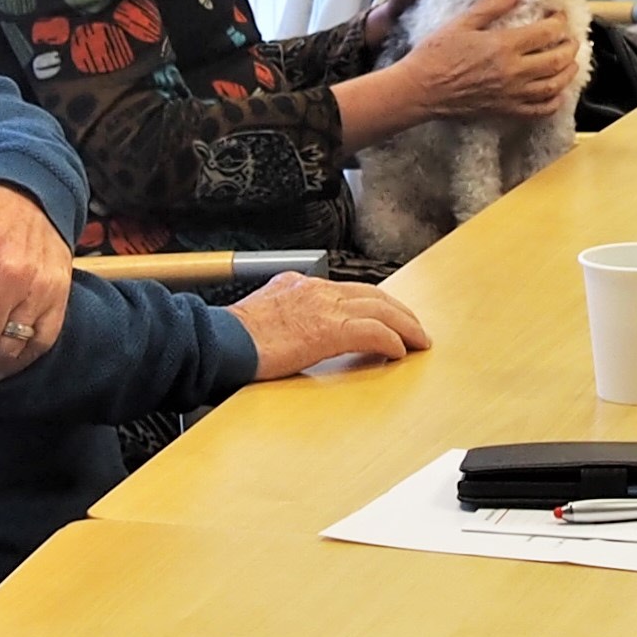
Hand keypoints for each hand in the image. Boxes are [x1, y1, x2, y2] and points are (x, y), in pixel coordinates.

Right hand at [231, 272, 431, 378]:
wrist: (218, 341)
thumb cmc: (230, 338)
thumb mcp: (259, 317)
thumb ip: (282, 317)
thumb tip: (291, 333)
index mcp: (299, 285)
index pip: (348, 290)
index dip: (374, 304)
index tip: (387, 316)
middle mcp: (315, 290)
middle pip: (372, 294)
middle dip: (398, 310)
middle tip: (414, 327)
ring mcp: (322, 306)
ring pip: (380, 308)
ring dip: (405, 325)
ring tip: (418, 340)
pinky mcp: (327, 329)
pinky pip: (372, 331)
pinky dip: (391, 340)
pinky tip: (400, 351)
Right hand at [407, 0, 581, 118]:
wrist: (421, 89)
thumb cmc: (436, 54)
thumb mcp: (462, 22)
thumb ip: (491, 6)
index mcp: (504, 46)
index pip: (547, 32)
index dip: (559, 21)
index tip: (558, 15)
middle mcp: (514, 72)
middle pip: (558, 59)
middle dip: (570, 46)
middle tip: (570, 38)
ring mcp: (513, 94)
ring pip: (555, 85)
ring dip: (568, 72)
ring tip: (571, 62)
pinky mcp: (506, 110)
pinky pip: (540, 110)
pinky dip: (555, 101)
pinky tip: (557, 92)